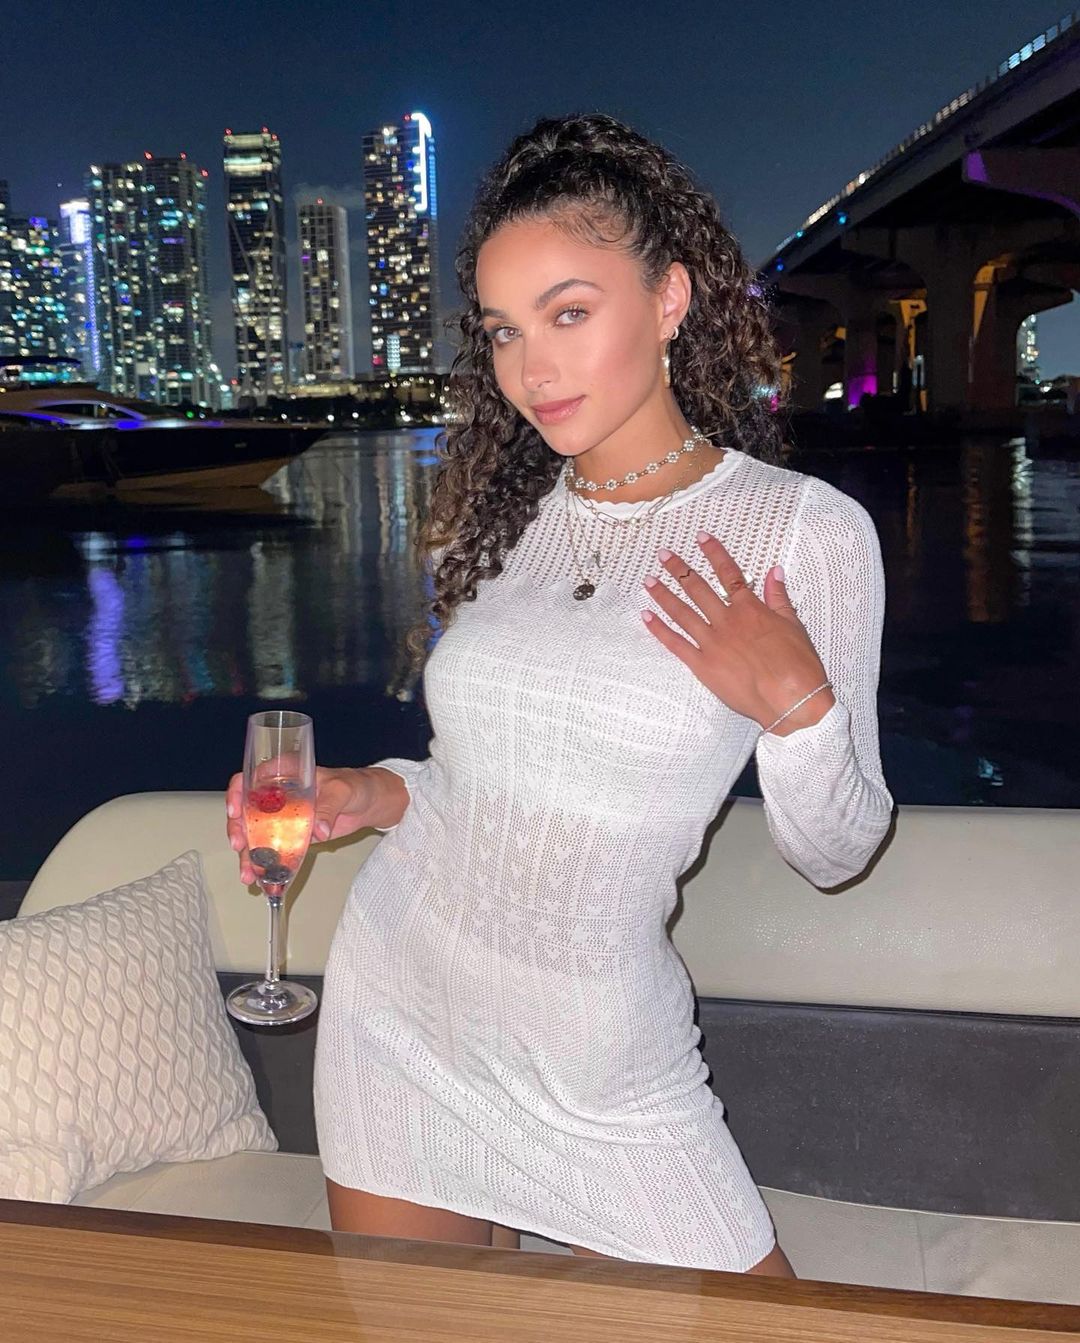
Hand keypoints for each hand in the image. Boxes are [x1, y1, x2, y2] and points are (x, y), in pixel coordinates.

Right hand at [226, 766, 377, 885]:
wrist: (368, 803)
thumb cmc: (355, 785)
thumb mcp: (342, 790)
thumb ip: (329, 808)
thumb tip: (319, 829)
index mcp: (285, 772)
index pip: (250, 778)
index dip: (237, 793)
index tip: (236, 810)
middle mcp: (277, 793)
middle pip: (245, 809)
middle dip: (238, 829)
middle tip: (240, 845)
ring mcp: (281, 816)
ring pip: (254, 833)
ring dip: (248, 853)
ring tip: (248, 872)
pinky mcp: (290, 835)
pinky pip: (272, 848)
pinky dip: (265, 863)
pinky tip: (260, 878)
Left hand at [641, 530, 835, 733]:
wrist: (791, 699)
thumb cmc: (798, 666)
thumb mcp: (794, 625)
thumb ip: (779, 598)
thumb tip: (774, 572)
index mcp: (750, 610)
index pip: (728, 574)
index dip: (714, 553)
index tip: (701, 538)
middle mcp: (727, 622)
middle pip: (697, 589)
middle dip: (678, 569)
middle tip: (663, 555)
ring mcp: (712, 643)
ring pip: (682, 612)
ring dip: (664, 594)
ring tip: (648, 580)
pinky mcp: (703, 666)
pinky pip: (676, 644)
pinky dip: (660, 630)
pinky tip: (647, 616)